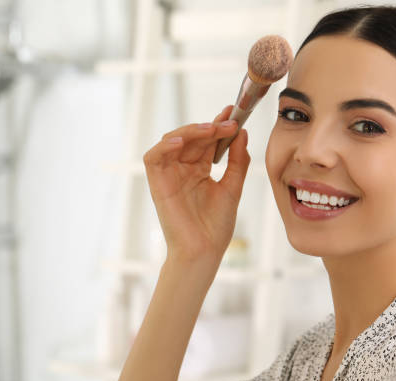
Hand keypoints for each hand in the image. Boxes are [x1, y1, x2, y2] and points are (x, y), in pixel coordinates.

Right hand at [143, 105, 250, 264]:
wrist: (204, 252)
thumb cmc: (216, 226)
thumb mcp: (233, 188)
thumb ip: (237, 161)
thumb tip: (242, 133)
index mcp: (200, 170)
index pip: (207, 140)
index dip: (219, 125)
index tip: (235, 114)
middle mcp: (183, 169)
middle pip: (192, 137)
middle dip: (211, 126)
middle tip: (229, 121)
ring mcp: (169, 175)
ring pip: (173, 141)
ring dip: (191, 131)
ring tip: (211, 129)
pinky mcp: (157, 183)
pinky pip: (153, 157)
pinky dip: (165, 146)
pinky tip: (182, 141)